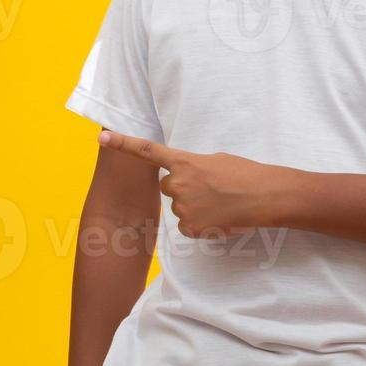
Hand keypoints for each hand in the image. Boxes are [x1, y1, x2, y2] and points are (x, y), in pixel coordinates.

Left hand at [97, 129, 282, 237]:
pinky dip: (202, 223)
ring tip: (220, 202)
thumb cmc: (244, 173)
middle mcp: (177, 184)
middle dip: (182, 188)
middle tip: (209, 188)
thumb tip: (186, 178)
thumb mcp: (214, 160)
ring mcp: (183, 207)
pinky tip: (219, 217)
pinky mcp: (191, 228)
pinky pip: (188, 226)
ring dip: (195, 206)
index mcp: (183, 161)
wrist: (264, 196)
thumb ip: (192, 167)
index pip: (146, 151)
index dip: (122, 144)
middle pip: (167, 187)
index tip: (102, 138)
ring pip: (180, 208)